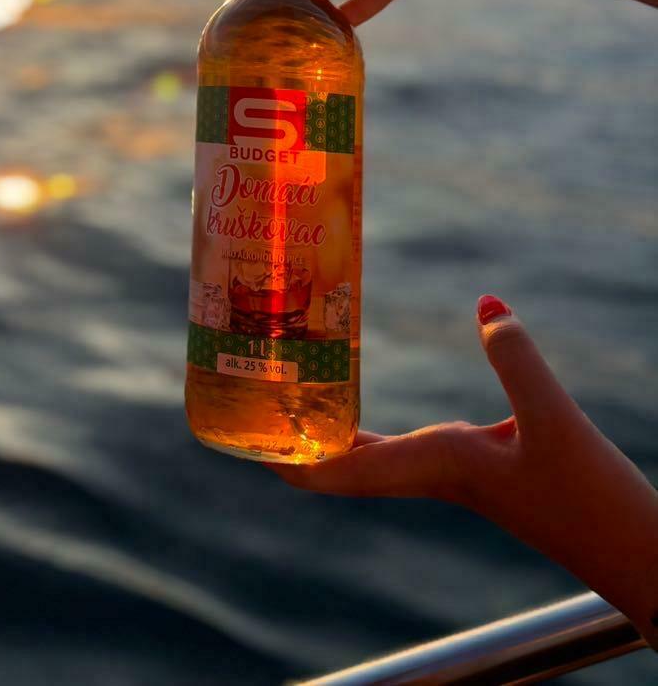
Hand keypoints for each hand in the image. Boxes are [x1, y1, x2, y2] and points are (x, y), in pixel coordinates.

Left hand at [268, 297, 657, 647]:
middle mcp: (434, 472)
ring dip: (324, 426)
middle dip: (293, 434)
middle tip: (249, 392)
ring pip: (366, 453)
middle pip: (340, 459)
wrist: (636, 557)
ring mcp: (453, 473)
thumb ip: (520, 359)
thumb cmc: (595, 502)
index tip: (242, 438)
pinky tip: (350, 404)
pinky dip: (363, 426)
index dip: (289, 456)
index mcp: (438, 467)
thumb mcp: (556, 421)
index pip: (341, 469)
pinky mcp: (477, 469)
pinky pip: (398, 447)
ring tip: (285, 384)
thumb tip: (485, 303)